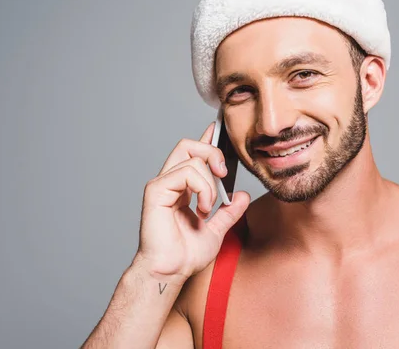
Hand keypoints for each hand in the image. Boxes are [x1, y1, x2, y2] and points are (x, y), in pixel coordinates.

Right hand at [135, 123, 249, 280]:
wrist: (171, 271)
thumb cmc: (185, 255)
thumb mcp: (216, 230)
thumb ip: (229, 212)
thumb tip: (242, 196)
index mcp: (181, 188)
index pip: (192, 154)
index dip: (205, 139)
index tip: (216, 128)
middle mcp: (169, 182)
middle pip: (188, 145)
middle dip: (211, 151)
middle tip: (223, 173)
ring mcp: (161, 185)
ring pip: (191, 158)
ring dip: (209, 183)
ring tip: (208, 206)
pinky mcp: (156, 191)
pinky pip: (185, 173)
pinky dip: (201, 189)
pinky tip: (201, 208)